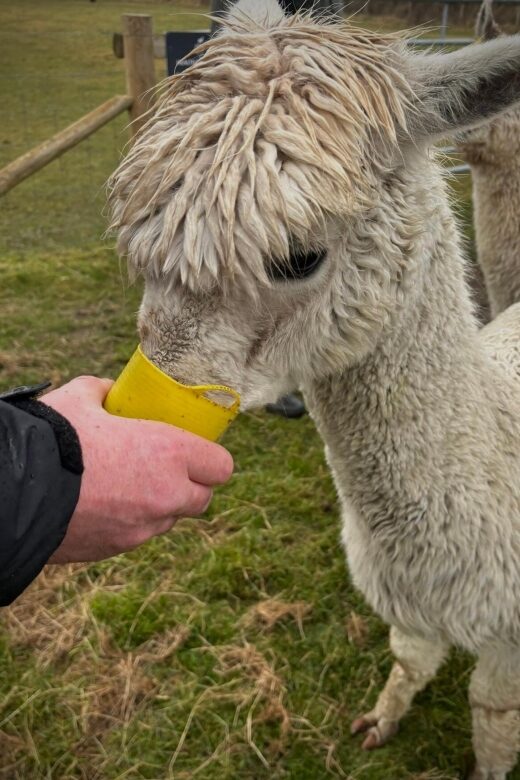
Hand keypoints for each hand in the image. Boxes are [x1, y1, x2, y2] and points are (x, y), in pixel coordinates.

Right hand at [42, 376, 233, 562]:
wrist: (15, 492)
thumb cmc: (53, 438)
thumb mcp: (81, 397)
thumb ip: (105, 392)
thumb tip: (109, 390)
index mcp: (169, 454)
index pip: (222, 467)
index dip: (210, 458)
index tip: (194, 451)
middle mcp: (166, 496)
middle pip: (203, 500)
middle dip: (190, 485)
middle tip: (165, 469)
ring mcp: (142, 528)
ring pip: (169, 520)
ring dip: (160, 505)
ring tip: (128, 485)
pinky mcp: (117, 548)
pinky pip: (137, 534)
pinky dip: (130, 521)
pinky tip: (103, 503)